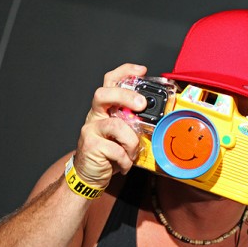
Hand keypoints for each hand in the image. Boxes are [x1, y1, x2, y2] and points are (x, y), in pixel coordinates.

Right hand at [74, 63, 147, 187]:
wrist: (90, 176)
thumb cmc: (109, 154)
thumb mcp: (124, 136)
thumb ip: (133, 124)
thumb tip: (157, 119)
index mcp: (105, 110)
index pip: (110, 82)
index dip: (124, 72)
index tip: (141, 70)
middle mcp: (95, 116)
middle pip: (104, 94)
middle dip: (125, 96)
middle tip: (141, 104)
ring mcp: (90, 130)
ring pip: (115, 126)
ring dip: (131, 141)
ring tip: (132, 153)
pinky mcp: (91, 146)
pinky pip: (116, 149)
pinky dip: (125, 159)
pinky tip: (124, 164)